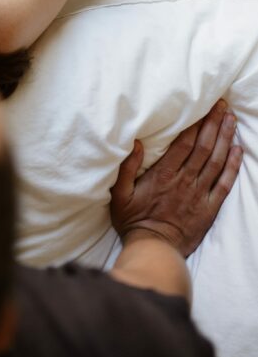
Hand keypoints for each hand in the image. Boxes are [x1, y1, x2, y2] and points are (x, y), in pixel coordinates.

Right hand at [110, 100, 242, 256]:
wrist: (154, 250)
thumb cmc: (133, 221)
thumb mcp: (120, 193)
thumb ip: (127, 167)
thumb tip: (136, 142)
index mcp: (164, 175)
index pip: (185, 142)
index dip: (197, 123)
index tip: (204, 106)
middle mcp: (185, 181)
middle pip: (204, 147)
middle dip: (214, 124)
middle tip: (222, 105)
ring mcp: (199, 195)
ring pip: (216, 161)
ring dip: (225, 139)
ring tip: (231, 120)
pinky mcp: (209, 209)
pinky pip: (224, 184)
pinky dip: (232, 166)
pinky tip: (237, 151)